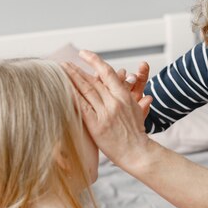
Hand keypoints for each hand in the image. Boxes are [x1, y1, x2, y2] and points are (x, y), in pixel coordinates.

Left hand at [62, 51, 152, 167]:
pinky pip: (81, 106)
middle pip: (93, 81)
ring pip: (85, 90)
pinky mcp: (97, 124)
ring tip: (60, 71)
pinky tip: (62, 88)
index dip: (94, 61)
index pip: (107, 72)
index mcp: (124, 96)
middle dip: (76, 70)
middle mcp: (114, 101)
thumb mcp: (139, 114)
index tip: (84, 54)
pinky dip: (72, 95)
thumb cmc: (137, 135)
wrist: (138, 152)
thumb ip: (138, 103)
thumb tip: (147, 97)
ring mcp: (105, 112)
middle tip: (64, 63)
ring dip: (71, 78)